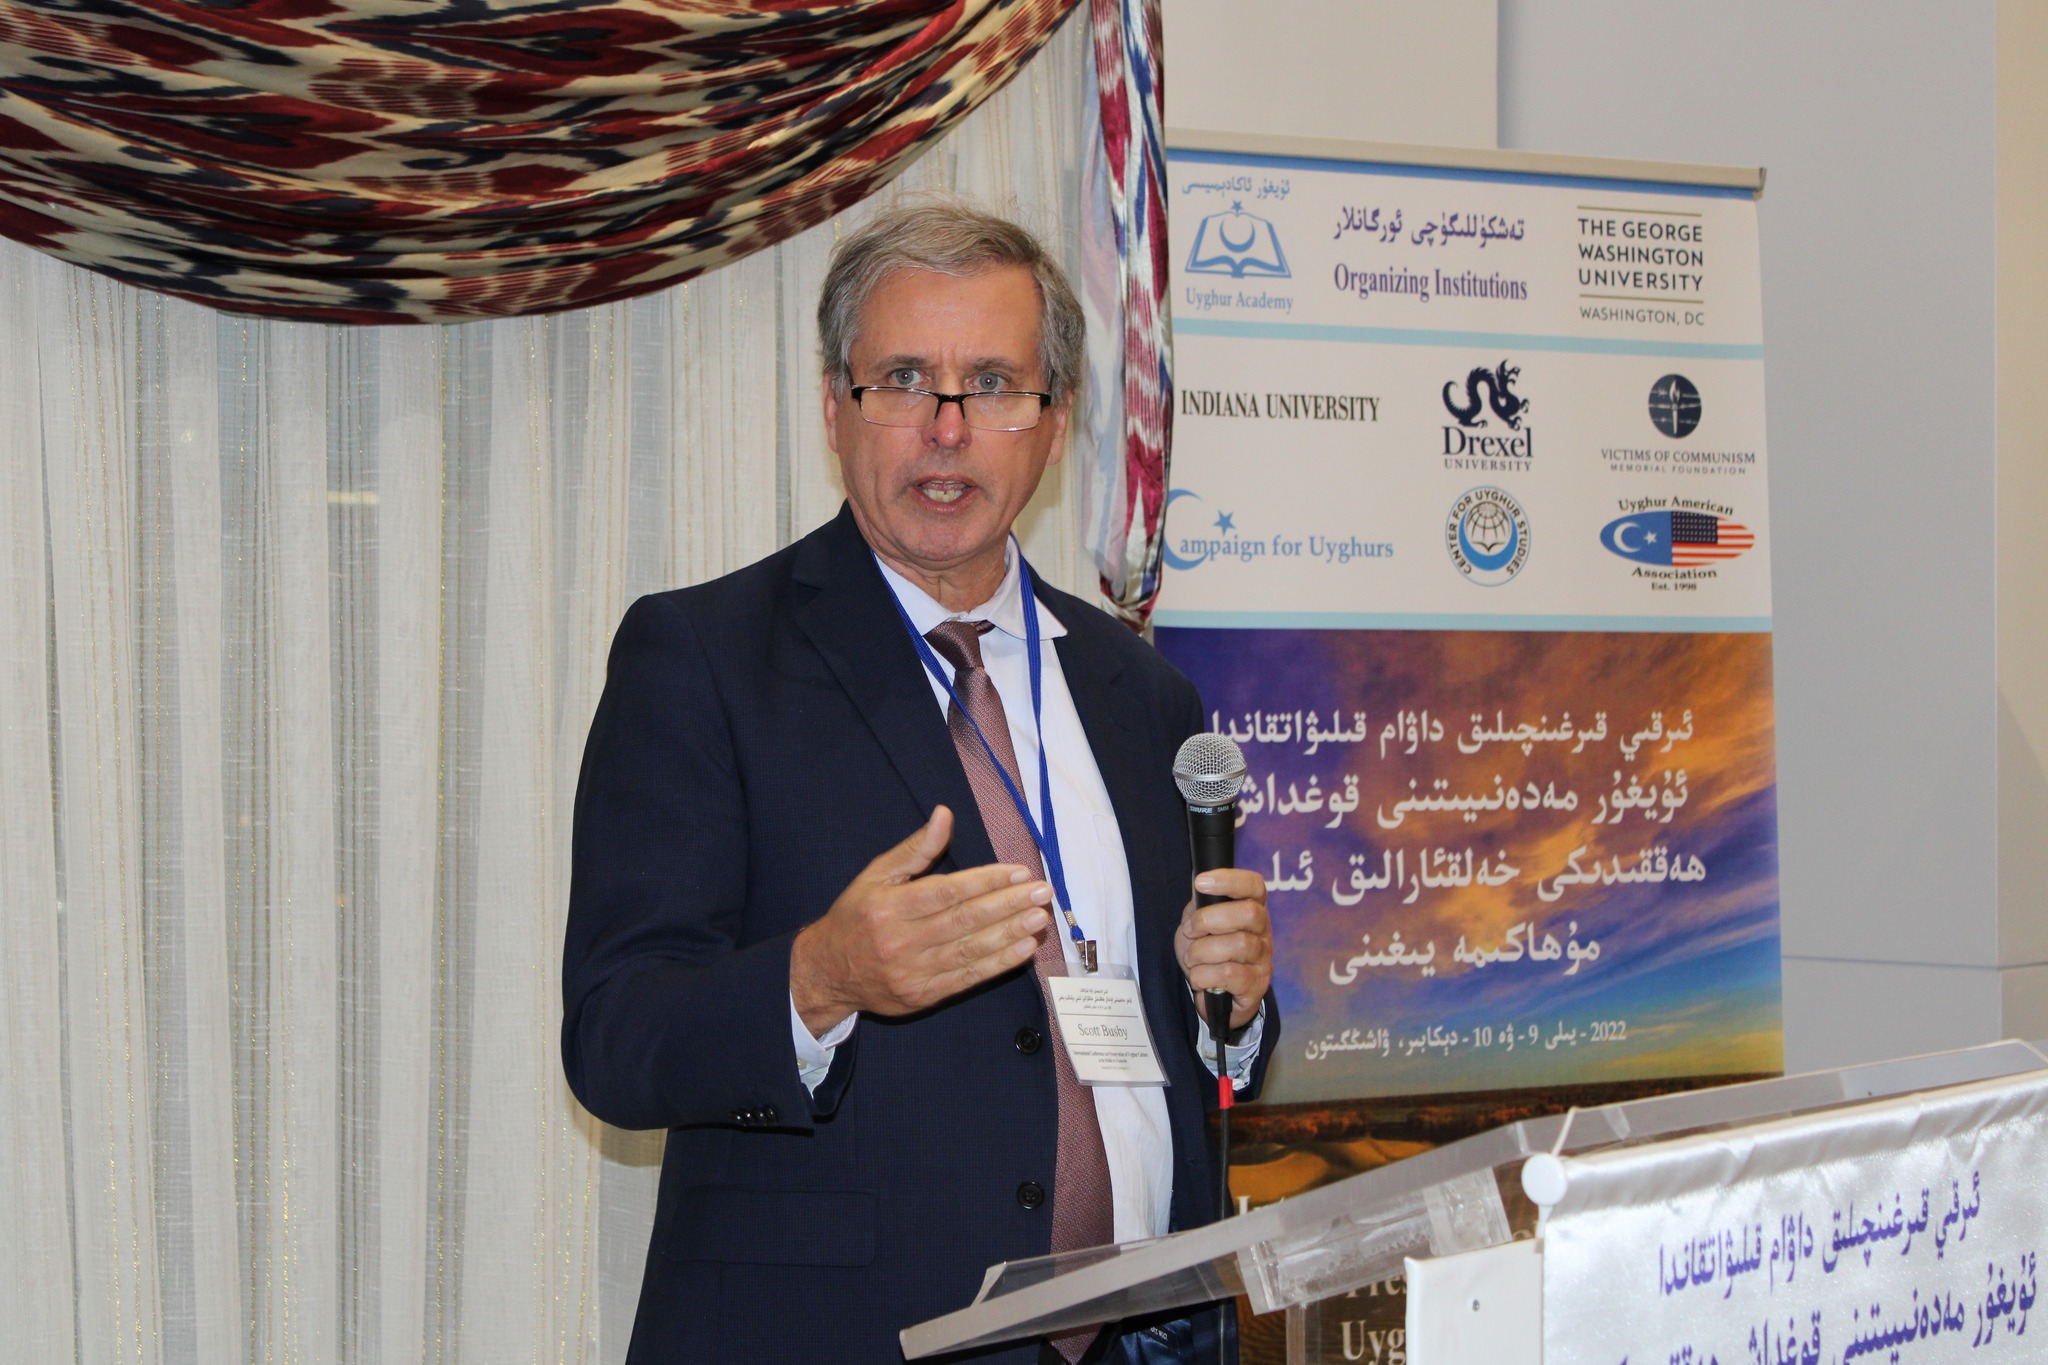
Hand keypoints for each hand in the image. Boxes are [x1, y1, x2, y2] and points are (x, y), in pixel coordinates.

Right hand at [789, 806, 1052, 1034]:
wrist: (827, 973)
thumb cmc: (856, 916)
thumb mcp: (876, 875)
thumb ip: (914, 849)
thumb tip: (944, 815)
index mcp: (889, 906)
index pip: (946, 892)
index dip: (986, 881)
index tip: (1019, 871)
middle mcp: (901, 940)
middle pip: (964, 921)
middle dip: (1008, 905)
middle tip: (1042, 892)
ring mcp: (913, 972)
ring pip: (970, 951)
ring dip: (1010, 934)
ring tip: (1039, 918)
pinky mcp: (924, 996)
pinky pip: (967, 978)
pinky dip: (998, 965)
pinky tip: (1023, 950)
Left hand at [1174, 867, 1271, 1032]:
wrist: (1212, 994)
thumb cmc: (1208, 952)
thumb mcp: (1200, 923)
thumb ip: (1201, 904)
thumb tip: (1199, 880)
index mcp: (1253, 909)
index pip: (1254, 885)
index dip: (1229, 880)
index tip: (1201, 883)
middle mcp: (1264, 932)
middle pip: (1248, 914)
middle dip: (1209, 919)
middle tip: (1190, 930)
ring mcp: (1263, 960)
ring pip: (1238, 945)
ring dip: (1202, 951)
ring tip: (1191, 958)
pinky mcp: (1256, 986)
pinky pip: (1230, 975)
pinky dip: (1204, 975)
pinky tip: (1199, 978)